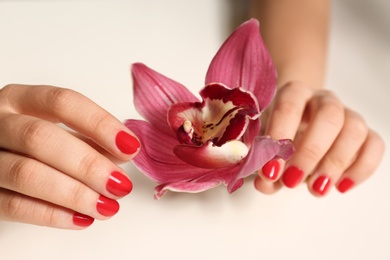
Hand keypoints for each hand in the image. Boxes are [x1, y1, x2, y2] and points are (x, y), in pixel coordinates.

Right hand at [0, 84, 139, 228]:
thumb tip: (124, 153)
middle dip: (88, 164)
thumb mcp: (58, 130)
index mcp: (20, 99)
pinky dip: (53, 215)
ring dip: (74, 194)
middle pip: (41, 138)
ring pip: (26, 174)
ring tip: (106, 206)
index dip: (100, 124)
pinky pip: (14, 206)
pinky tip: (82, 219)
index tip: (130, 146)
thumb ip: (89, 138)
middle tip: (120, 184)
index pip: (62, 102)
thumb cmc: (31, 144)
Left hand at [255, 81, 384, 195]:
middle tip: (291, 181)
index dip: (279, 138)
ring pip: (354, 130)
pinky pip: (375, 146)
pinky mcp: (365, 133)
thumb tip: (265, 182)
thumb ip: (263, 163)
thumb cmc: (280, 134)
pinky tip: (340, 186)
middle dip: (310, 152)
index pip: (289, 107)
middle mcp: (323, 99)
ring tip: (315, 189)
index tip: (269, 170)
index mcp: (294, 94)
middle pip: (328, 115)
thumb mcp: (265, 145)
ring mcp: (348, 114)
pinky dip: (361, 169)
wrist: (299, 124)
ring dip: (335, 163)